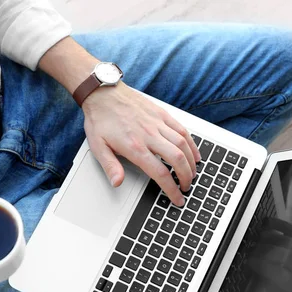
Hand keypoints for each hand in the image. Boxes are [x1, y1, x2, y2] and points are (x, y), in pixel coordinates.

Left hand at [82, 83, 200, 205]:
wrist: (103, 93)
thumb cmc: (100, 119)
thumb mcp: (97, 146)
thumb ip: (110, 166)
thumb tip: (117, 183)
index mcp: (135, 146)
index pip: (160, 172)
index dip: (171, 189)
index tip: (177, 198)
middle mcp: (149, 135)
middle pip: (177, 159)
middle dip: (186, 177)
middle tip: (186, 187)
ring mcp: (158, 123)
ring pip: (183, 144)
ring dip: (191, 162)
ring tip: (192, 173)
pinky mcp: (162, 114)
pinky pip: (182, 129)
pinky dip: (192, 143)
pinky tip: (194, 153)